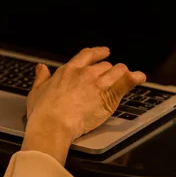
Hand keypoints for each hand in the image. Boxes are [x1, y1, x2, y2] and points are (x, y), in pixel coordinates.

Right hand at [22, 47, 145, 163]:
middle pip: (104, 65)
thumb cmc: (43, 111)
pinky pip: (127, 81)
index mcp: (68, 70)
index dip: (98, 52)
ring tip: (126, 75)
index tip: (104, 52)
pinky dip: (135, 78)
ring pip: (117, 70)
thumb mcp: (36, 91)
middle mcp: (85, 73)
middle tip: (111, 75)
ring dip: (122, 72)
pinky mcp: (108, 96)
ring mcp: (98, 83)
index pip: (87, 55)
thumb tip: (41, 68)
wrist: (53, 124)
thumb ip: (41, 78)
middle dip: (108, 69)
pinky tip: (139, 78)